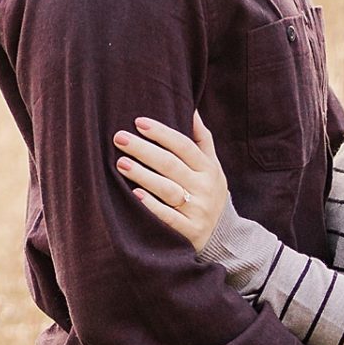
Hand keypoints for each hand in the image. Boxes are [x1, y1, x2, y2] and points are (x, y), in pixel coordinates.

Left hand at [115, 113, 229, 251]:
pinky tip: (135, 195)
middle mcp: (205, 188)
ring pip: (168, 190)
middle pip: (172, 165)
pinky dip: (152, 206)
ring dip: (143, 175)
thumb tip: (191, 108)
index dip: (162, 133)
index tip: (138, 122)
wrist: (223, 236)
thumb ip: (201, 139)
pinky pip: (169, 217)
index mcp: (209, 169)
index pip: (184, 146)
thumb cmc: (208, 192)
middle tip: (119, 138)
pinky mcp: (190, 232)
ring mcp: (198, 211)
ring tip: (121, 163)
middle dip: (144, 150)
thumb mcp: (211, 166)